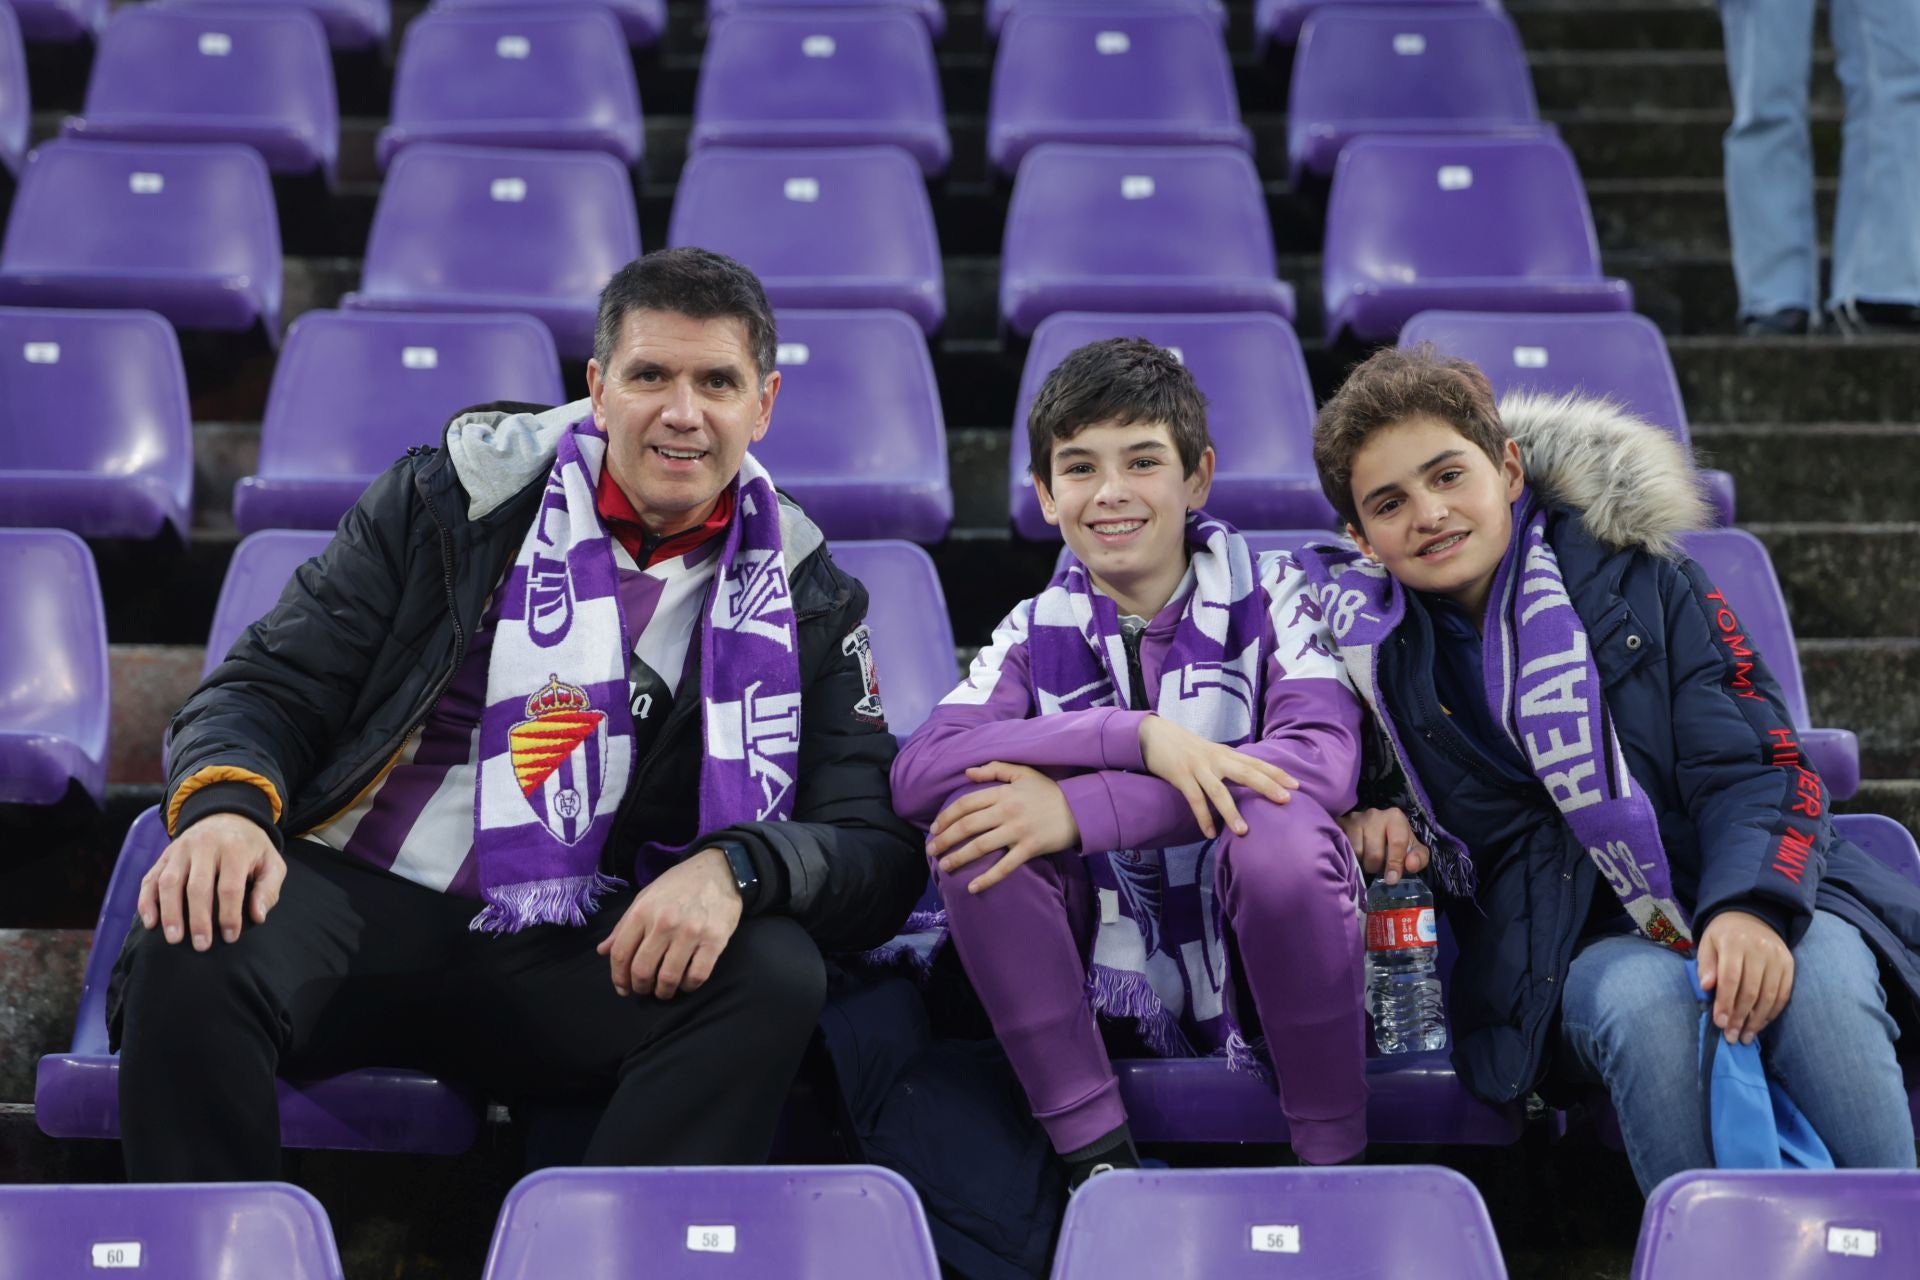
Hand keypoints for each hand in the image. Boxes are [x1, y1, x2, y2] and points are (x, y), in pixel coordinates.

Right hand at [137, 812, 286, 949]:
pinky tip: (150, 922)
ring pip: (169, 882)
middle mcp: (204, 846)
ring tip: (174, 938)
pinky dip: (146, 901)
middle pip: (197, 886)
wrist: (227, 815)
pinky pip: (150, 878)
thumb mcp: (271, 862)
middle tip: (201, 945)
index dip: (229, 914)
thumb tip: (257, 917)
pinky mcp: (164, 855)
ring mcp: (180, 849)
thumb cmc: (251, 847)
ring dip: (169, 913)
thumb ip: (268, 889)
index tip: (230, 937)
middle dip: (198, 919)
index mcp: (234, 849)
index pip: (229, 886)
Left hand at [596, 848, 742, 998]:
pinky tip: (686, 983)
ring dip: (663, 991)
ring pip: (668, 977)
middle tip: (645, 989)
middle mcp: (664, 922)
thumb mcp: (646, 897)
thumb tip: (603, 951)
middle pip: (642, 970)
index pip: (621, 953)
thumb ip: (624, 925)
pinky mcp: (715, 940)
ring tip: (664, 990)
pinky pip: (697, 975)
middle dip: (640, 987)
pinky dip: (689, 986)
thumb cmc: (679, 884)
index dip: (618, 977)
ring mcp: (690, 932)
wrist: (719, 869)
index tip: (623, 988)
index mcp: (643, 911)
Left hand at [928, 763, 1078, 893]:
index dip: (946, 817)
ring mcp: (1018, 831)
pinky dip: (988, 878)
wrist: (1080, 808)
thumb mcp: (1023, 773)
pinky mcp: (1030, 849)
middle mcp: (1007, 811)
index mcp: (1003, 793)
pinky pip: (1005, 866)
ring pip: (981, 846)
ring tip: (944, 867)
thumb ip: (994, 770)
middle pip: (968, 826)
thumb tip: (967, 773)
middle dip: (945, 839)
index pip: (966, 804)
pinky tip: (972, 887)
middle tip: (931, 850)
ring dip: (959, 858)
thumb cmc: (1049, 791)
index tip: (934, 828)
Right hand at [1138, 715, 1296, 839]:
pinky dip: (1203, 817)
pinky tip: (1210, 833)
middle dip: (1266, 786)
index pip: (1255, 763)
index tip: (1296, 785)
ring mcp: (1197, 768)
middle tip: (1286, 800)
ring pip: (1219, 792)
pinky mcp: (1180, 776)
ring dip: (1232, 812)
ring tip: (1244, 831)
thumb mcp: (1209, 751)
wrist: (1152, 734)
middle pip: (1245, 772)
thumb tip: (1248, 779)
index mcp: (1225, 753)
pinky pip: (1194, 800)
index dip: (1276, 773)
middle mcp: (1215, 759)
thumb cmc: (1183, 746)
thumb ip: (1227, 764)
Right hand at [1337, 807, 1430, 884]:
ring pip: (1357, 853)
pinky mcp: (1340, 825)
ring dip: (1362, 862)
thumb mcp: (1412, 848)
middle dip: (1376, 866)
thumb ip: (1419, 858)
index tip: (1392, 879)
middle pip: (1375, 853)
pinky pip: (1344, 849)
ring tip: (1366, 859)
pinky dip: (1350, 857)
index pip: (1397, 842)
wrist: (1371, 827)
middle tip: (1377, 866)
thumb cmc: (1394, 840)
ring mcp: (1355, 819)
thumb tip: (1410, 865)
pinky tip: (1355, 856)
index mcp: (1395, 817)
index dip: (1395, 863)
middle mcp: (1374, 814)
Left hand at [1696, 910, 1794, 1044]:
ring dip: (1757, 1020)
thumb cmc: (1724, 935)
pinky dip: (1772, 1012)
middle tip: (1731, 1036)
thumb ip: (1706, 965)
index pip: (1731, 978)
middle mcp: (1759, 949)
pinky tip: (1760, 1024)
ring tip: (1745, 1037)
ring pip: (1769, 996)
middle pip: (1751, 991)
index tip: (1720, 1023)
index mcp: (1734, 942)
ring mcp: (1777, 957)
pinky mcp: (1790, 965)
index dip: (1725, 1003)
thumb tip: (1706, 987)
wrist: (1751, 916)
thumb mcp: (1707, 943)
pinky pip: (1784, 994)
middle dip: (1740, 1017)